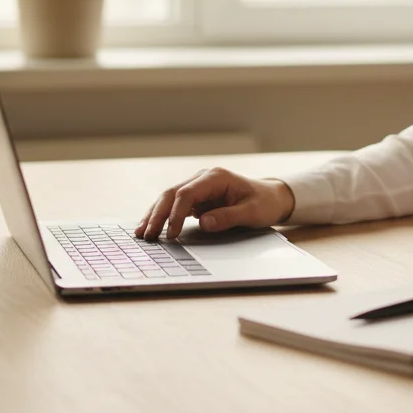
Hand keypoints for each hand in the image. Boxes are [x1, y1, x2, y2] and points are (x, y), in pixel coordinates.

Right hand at [135, 167, 295, 240]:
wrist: (271, 197)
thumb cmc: (264, 203)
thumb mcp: (252, 212)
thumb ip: (228, 217)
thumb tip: (203, 223)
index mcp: (216, 177)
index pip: (187, 194)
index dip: (175, 214)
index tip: (171, 234)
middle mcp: (203, 178)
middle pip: (172, 193)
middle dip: (157, 214)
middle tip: (146, 235)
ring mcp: (198, 187)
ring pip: (169, 198)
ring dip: (154, 214)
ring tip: (141, 232)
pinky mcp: (197, 197)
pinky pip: (175, 205)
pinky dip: (162, 216)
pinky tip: (151, 227)